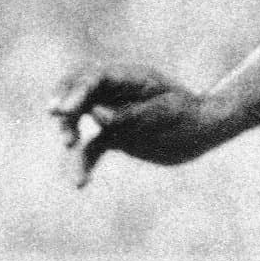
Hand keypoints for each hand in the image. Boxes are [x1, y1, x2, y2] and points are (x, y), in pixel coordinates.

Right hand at [48, 64, 239, 186]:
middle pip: (77, 90)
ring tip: (70, 148)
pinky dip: (84, 162)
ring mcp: (112, 113)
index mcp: (129, 77)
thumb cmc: (190, 116)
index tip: (63, 110)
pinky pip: (91, 147)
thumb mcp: (165, 114)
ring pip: (79, 119)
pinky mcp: (114, 135)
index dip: (76, 91)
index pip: (94, 78)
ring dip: (70, 132)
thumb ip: (131, 115)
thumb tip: (96, 114)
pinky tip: (80, 183)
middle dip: (64, 102)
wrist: (205, 132)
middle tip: (54, 115)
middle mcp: (115, 92)